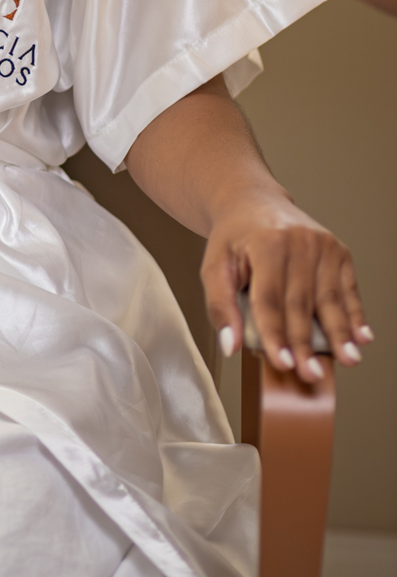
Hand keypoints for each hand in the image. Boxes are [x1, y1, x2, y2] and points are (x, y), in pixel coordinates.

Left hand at [202, 189, 370, 382]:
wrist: (253, 202)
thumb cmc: (234, 238)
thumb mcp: (214, 266)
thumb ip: (220, 306)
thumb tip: (230, 345)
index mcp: (265, 243)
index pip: (269, 298)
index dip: (275, 334)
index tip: (282, 363)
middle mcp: (298, 240)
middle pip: (301, 302)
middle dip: (305, 343)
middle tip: (310, 375)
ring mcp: (322, 244)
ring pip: (329, 298)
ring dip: (339, 334)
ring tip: (347, 360)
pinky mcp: (338, 250)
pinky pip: (347, 289)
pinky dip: (355, 315)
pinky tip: (362, 337)